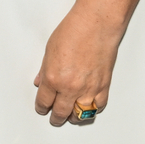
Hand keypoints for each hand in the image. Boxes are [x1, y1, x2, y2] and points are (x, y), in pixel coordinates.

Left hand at [33, 6, 121, 125]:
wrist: (97, 24)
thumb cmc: (75, 30)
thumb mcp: (50, 49)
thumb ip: (44, 69)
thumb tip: (41, 82)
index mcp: (53, 77)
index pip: (44, 102)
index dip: (41, 107)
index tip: (42, 108)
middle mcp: (70, 87)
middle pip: (61, 112)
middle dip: (56, 118)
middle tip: (55, 119)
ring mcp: (88, 88)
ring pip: (79, 115)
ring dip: (73, 118)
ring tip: (70, 117)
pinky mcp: (103, 86)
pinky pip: (98, 106)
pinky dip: (93, 110)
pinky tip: (88, 108)